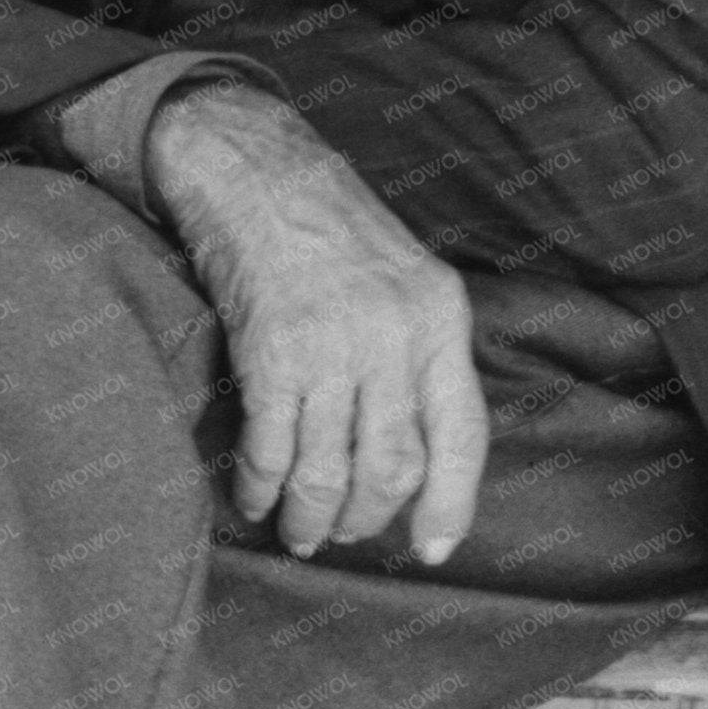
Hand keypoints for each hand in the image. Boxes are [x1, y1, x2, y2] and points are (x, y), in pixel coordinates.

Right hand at [143, 81, 491, 565]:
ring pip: (329, 467)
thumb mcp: (403, 272)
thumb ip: (417, 347)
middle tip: (343, 533)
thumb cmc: (322, 217)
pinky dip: (261, 483)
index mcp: (439, 317)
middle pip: (391, 465)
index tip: (432, 546)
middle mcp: (393, 335)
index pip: (460, 436)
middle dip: (366, 516)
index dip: (450, 504)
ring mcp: (329, 344)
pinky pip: (271, 444)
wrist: (247, 162)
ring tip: (298, 531)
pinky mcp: (268, 349)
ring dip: (312, 515)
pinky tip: (253, 496)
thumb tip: (415, 437)